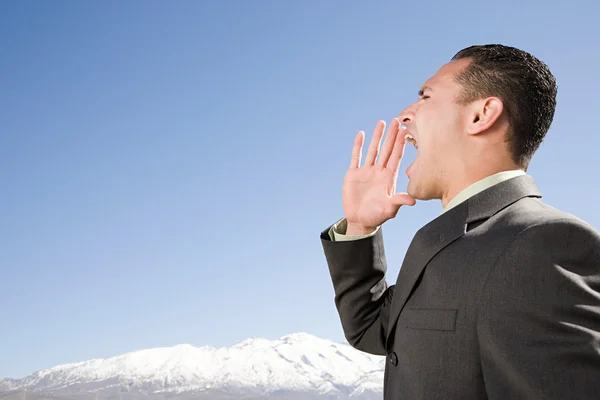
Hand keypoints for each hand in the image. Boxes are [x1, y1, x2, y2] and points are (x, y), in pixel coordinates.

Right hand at [342, 118, 415, 233]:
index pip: (396, 157)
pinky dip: (358, 146)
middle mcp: (379, 171)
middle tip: (397, 120)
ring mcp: (366, 171)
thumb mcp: (390, 209)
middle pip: (386, 149)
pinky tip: (360, 134)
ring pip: (373, 150)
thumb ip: (400, 201)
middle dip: (391, 135)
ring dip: (377, 137)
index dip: (400, 144)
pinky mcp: (353, 174)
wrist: (360, 221)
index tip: (405, 131)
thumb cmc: (377, 216)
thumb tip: (413, 201)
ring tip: (381, 123)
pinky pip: (356, 157)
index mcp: (389, 177)